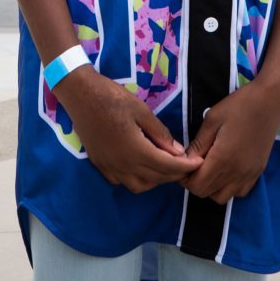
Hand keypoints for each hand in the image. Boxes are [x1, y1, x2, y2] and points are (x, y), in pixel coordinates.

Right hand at [55, 67, 202, 193]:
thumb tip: (177, 151)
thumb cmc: (112, 98)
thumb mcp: (141, 110)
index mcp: (136, 151)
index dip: (185, 166)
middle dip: (174, 174)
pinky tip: (141, 166)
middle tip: (185, 163)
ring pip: (139, 186)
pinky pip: (122, 182)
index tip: (199, 163)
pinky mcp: (100, 165)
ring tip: (165, 166)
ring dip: (155, 180)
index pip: (167, 166)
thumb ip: (159, 133)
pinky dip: (137, 179)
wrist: (80, 94)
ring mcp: (110, 167)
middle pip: (155, 179)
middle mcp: (123, 165)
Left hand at [181, 80, 279, 204]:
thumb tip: (185, 160)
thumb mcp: (212, 120)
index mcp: (223, 159)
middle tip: (193, 164)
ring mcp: (249, 175)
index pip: (197, 186)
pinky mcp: (258, 172)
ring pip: (223, 197)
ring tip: (209, 167)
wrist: (270, 101)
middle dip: (195, 182)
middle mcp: (236, 173)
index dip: (185, 179)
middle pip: (208, 193)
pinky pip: (239, 192)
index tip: (182, 165)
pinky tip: (225, 170)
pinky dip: (228, 187)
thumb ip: (198, 143)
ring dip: (211, 187)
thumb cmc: (238, 106)